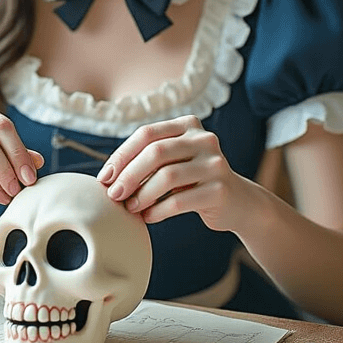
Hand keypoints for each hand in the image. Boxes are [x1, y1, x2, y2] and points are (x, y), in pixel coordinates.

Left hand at [97, 115, 236, 229]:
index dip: (121, 155)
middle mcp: (204, 139)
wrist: (238, 203)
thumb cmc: (194, 182)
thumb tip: (107, 177)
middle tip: (114, 195)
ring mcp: (215, 164)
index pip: (147, 134)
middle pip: (156, 153)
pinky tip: (148, 217)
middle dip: (129, 175)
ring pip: (167, 177)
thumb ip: (148, 160)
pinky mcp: (220, 190)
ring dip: (142, 194)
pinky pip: (180, 201)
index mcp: (188, 125)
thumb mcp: (174, 162)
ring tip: (131, 208)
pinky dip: (158, 210)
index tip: (104, 177)